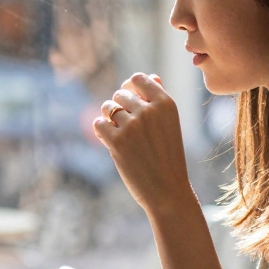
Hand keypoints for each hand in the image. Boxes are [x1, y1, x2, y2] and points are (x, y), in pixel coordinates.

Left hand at [94, 73, 197, 215]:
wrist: (168, 191)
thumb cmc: (168, 157)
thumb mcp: (170, 125)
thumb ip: (159, 100)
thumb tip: (151, 77)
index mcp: (166, 103)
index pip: (138, 78)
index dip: (129, 88)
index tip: (130, 101)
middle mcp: (149, 111)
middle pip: (120, 94)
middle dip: (119, 107)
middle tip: (127, 126)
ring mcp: (132, 125)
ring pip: (107, 108)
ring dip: (108, 118)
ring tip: (119, 133)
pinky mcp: (117, 141)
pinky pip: (98, 124)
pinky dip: (101, 131)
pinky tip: (110, 141)